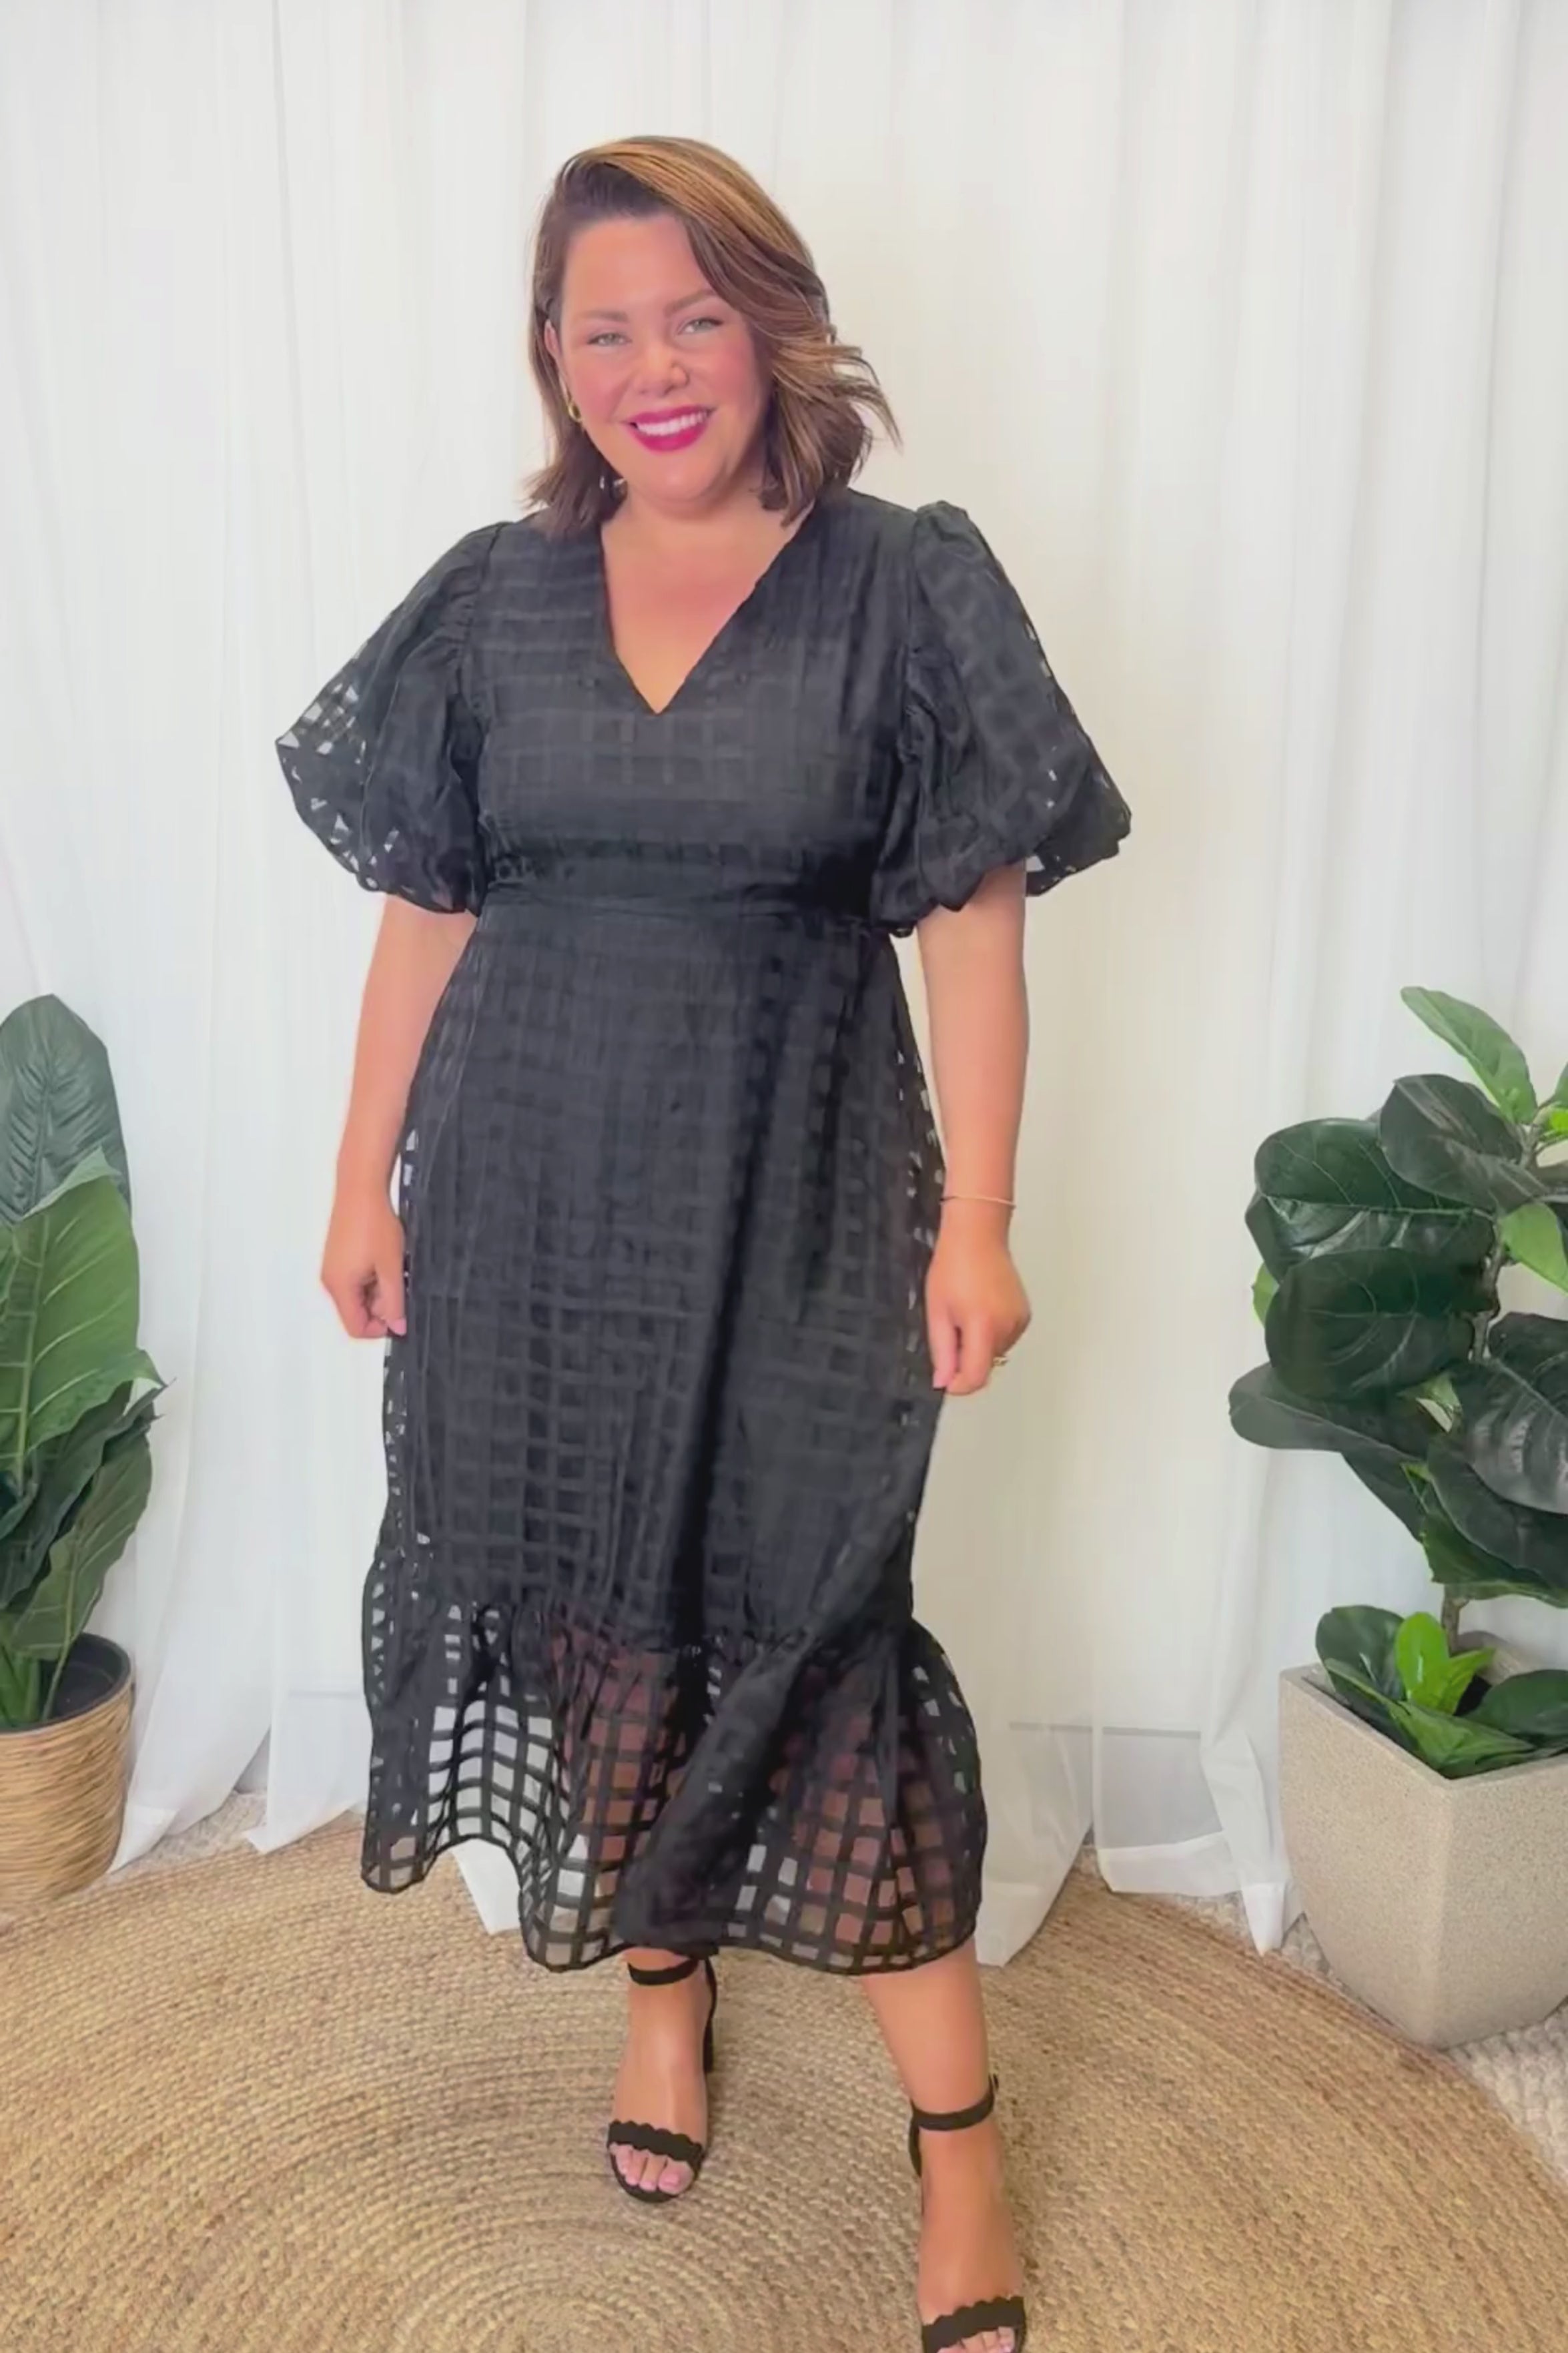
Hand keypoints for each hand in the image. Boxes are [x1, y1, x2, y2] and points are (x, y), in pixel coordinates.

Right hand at [321, 1182, 406, 1339]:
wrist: (360, 1189)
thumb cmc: (375, 1226)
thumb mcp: (391, 1268)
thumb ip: (394, 1302)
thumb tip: (398, 1328)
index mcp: (340, 1288)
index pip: (356, 1328)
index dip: (380, 1328)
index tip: (400, 1313)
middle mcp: (330, 1282)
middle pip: (356, 1312)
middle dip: (381, 1306)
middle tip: (401, 1283)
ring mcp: (332, 1268)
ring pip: (357, 1295)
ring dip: (378, 1289)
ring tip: (394, 1267)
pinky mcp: (337, 1257)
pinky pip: (354, 1280)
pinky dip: (371, 1277)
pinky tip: (384, 1259)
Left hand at [925, 1202, 1030, 1393]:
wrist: (977, 1235)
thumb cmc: (954, 1265)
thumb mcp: (937, 1311)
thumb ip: (942, 1351)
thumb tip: (944, 1381)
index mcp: (984, 1327)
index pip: (976, 1377)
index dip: (958, 1385)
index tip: (945, 1379)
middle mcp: (1008, 1327)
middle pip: (985, 1365)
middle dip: (965, 1359)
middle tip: (951, 1329)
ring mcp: (1019, 1321)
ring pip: (995, 1353)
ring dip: (978, 1345)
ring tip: (965, 1313)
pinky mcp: (1024, 1315)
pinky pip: (1004, 1338)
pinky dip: (990, 1334)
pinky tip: (979, 1309)